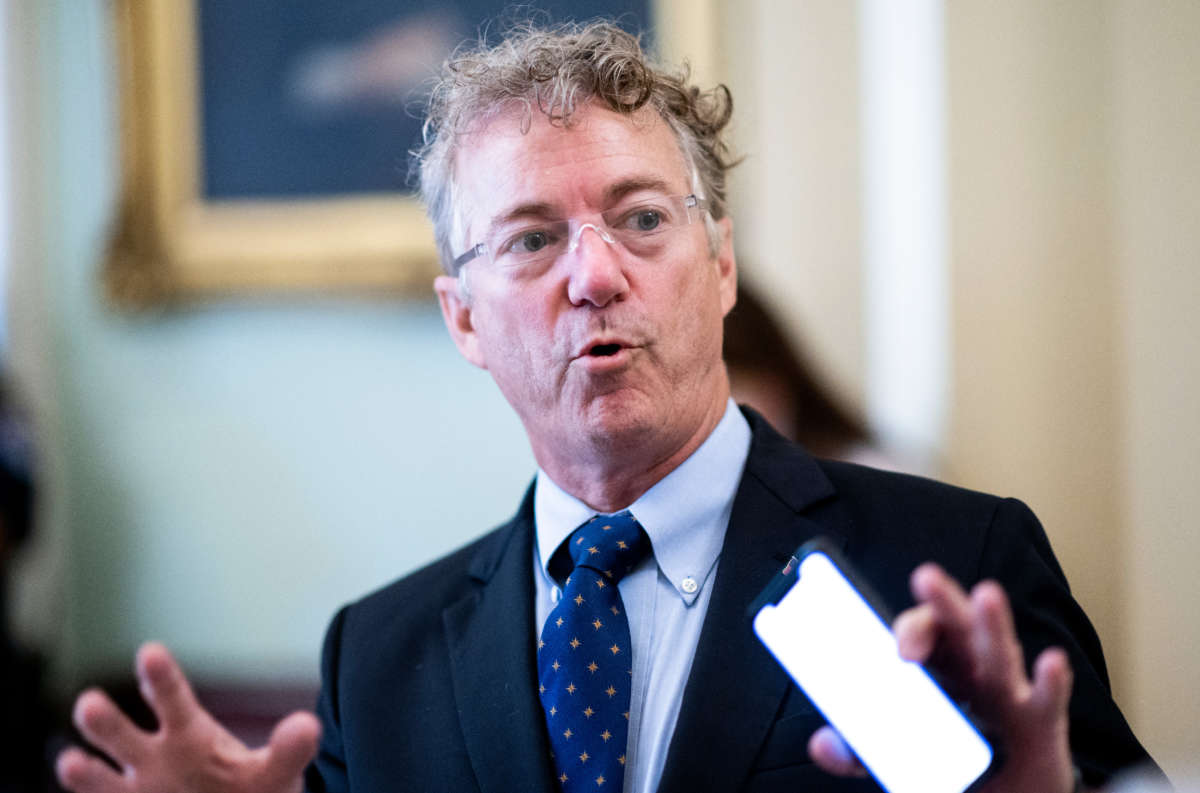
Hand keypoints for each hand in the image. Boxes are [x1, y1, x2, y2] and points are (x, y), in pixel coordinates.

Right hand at [56, 642, 319, 792]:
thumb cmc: (252, 788)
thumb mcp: (275, 771)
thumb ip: (289, 750)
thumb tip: (309, 725)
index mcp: (188, 733)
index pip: (173, 699)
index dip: (161, 677)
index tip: (151, 651)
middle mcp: (153, 758)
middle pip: (122, 734)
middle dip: (105, 720)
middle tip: (90, 703)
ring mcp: (136, 791)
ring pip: (100, 780)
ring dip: (84, 772)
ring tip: (71, 761)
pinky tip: (74, 790)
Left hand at [808, 564, 1077, 792]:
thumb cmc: (954, 761)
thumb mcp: (899, 753)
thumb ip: (859, 749)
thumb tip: (823, 744)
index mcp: (938, 669)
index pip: (921, 632)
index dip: (909, 627)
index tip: (894, 644)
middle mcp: (972, 670)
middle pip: (956, 626)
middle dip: (942, 601)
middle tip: (924, 578)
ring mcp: (1007, 693)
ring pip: (1000, 651)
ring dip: (993, 623)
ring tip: (986, 595)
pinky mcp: (1040, 724)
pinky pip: (1046, 699)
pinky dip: (1050, 680)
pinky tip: (1049, 662)